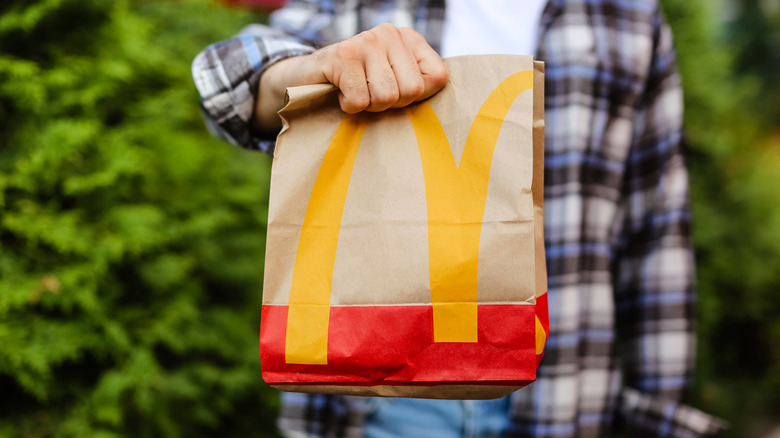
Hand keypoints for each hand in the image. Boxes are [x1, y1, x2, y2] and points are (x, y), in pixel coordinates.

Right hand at [254, 23, 448, 130]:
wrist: (307, 78)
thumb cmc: (358, 86)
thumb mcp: (395, 82)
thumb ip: (420, 88)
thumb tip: (448, 115)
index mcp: (410, 38)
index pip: (438, 78)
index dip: (417, 98)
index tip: (397, 95)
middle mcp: (390, 34)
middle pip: (411, 91)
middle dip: (390, 104)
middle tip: (371, 95)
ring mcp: (366, 41)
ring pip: (386, 97)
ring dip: (369, 106)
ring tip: (357, 93)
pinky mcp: (342, 55)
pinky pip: (360, 100)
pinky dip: (349, 106)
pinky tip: (341, 93)